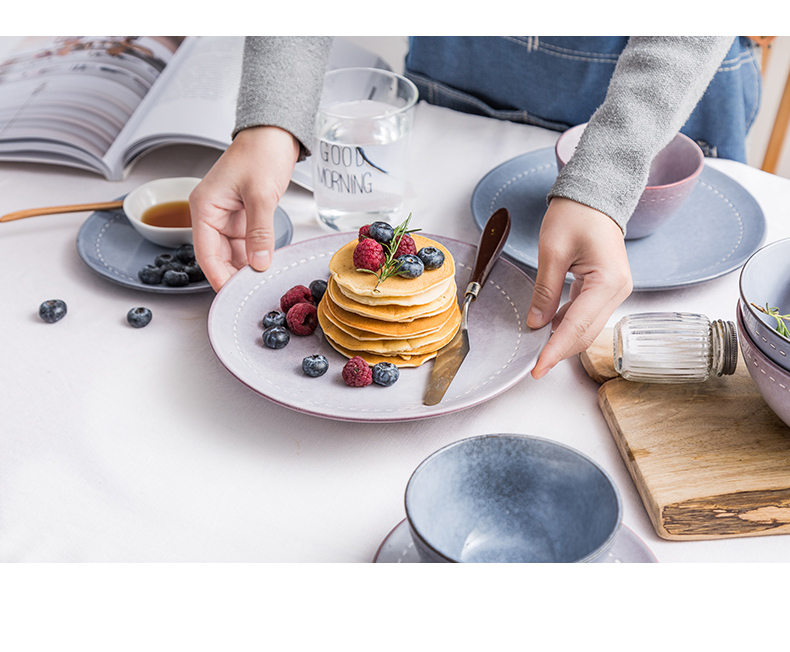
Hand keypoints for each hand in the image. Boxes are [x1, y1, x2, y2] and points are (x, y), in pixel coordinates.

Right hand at [189, 125, 299, 290]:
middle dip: (234, 275)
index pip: (205, 253)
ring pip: (233, 253)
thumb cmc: (261, 152)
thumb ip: (259, 232)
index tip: (233, 295)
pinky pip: (246, 243)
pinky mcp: (244, 216)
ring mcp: (228, 216)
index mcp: (204, 207)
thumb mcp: (261, 195)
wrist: (275, 133)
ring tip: (261, 284)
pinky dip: (256, 256)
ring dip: (246, 268)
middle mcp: (212, 214)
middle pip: (218, 256)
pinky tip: (266, 267)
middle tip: (252, 293)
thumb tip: (259, 264)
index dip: (218, 276)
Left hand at [527, 198, 632, 378]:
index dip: (556, 350)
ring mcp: (614, 291)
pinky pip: (586, 314)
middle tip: (534, 367)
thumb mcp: (552, 251)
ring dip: (562, 339)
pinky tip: (548, 328)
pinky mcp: (606, 289)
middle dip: (559, 350)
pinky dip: (567, 324)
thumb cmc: (575, 214)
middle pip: (586, 332)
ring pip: (586, 327)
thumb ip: (545, 290)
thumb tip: (536, 323)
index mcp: (608, 281)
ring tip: (538, 351)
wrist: (594, 196)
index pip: (578, 325)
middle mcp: (618, 290)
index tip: (538, 368)